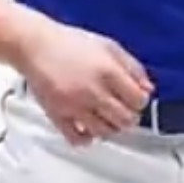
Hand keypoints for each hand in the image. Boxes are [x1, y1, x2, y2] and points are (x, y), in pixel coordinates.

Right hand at [10, 13, 153, 145]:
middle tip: (123, 110)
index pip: (138, 100)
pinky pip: (78, 139)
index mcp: (108, 71)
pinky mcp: (58, 116)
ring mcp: (75, 106)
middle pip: (125, 120)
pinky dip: (86, 138)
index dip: (140, 101)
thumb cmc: (70, 43)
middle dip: (129, 117)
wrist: (36, 45)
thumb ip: (132, 67)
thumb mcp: (108, 46)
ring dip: (110, 128)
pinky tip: (87, 127)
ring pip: (105, 133)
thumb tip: (148, 88)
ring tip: (106, 117)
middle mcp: (93, 91)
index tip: (136, 99)